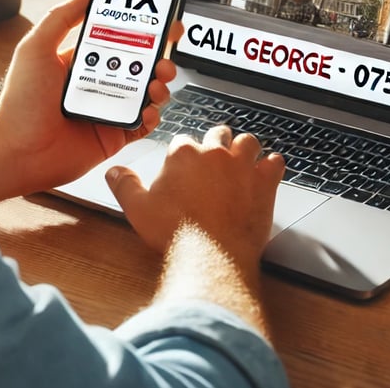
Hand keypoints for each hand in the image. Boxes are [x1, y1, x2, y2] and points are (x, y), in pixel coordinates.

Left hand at [0, 0, 182, 195]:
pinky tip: (147, 111)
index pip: (119, 39)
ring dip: (159, 85)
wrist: (17, 152)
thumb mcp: (37, 48)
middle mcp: (98, 83)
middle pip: (140, 65)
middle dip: (159, 57)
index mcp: (83, 61)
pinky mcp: (114, 135)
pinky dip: (152, 117)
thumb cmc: (20, 103)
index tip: (160, 21)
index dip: (142, 30)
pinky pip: (143, 124)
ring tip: (156, 84)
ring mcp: (108, 110)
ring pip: (147, 93)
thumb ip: (62, 17)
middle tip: (166, 55)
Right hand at [106, 125, 284, 267]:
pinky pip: (275, 162)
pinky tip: (267, 174)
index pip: (183, 142)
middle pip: (218, 134)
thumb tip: (114, 171)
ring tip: (241, 162)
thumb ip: (125, 185)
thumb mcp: (137, 209)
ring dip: (245, 150)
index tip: (185, 169)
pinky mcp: (265, 181)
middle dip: (216, 144)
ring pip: (248, 142)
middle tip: (214, 163)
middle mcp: (214, 152)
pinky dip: (272, 166)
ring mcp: (242, 164)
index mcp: (184, 154)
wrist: (211, 255)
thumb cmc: (175, 233)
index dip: (184, 155)